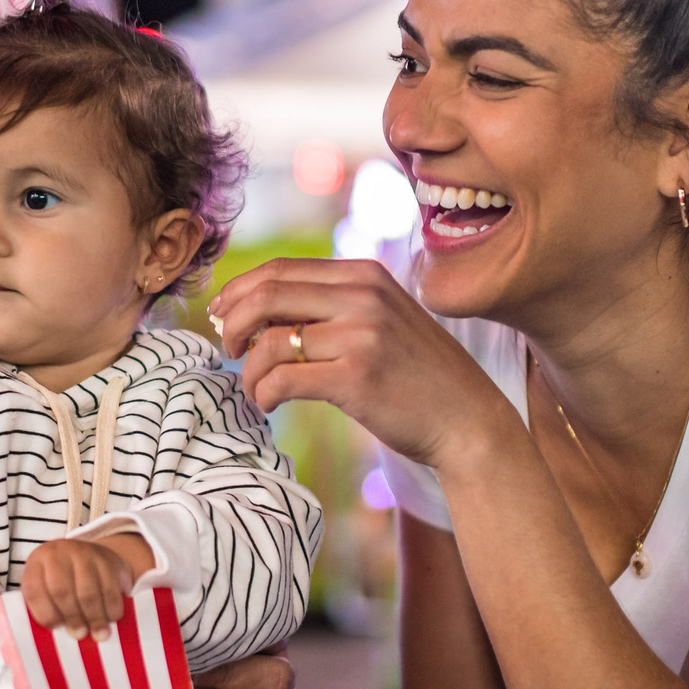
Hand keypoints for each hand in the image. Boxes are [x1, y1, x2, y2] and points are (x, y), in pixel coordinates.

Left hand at [22, 535, 147, 637]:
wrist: (93, 554)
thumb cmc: (67, 580)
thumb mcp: (49, 586)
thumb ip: (48, 608)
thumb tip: (56, 640)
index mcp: (36, 563)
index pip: (34, 590)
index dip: (44, 613)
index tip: (55, 629)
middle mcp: (57, 554)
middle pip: (62, 590)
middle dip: (72, 617)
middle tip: (80, 635)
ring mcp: (83, 554)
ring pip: (88, 591)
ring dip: (95, 617)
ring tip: (99, 634)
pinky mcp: (106, 560)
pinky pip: (110, 589)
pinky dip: (112, 608)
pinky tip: (112, 618)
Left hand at [209, 257, 517, 470]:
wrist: (467, 419)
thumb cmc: (415, 375)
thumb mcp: (381, 319)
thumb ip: (331, 305)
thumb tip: (255, 308)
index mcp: (365, 275)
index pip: (282, 269)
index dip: (240, 290)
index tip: (221, 314)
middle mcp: (363, 296)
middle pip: (268, 294)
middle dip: (234, 322)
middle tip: (229, 349)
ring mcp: (362, 335)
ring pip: (271, 342)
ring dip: (250, 370)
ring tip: (255, 389)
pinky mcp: (356, 377)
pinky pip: (283, 378)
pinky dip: (263, 393)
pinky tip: (269, 403)